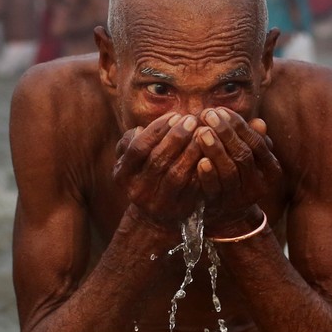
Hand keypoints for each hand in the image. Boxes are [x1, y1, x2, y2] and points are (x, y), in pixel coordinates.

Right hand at [113, 112, 203, 226]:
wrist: (154, 216)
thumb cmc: (144, 175)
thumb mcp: (130, 161)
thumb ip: (130, 141)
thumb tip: (139, 129)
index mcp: (122, 175)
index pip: (138, 148)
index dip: (156, 130)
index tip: (174, 115)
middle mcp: (138, 191)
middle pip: (158, 160)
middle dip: (176, 137)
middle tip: (191, 119)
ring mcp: (158, 203)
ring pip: (176, 174)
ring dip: (191, 151)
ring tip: (202, 132)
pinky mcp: (179, 209)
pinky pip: (193, 186)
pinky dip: (201, 168)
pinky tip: (210, 152)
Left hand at [193, 107, 280, 226]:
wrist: (228, 218)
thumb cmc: (238, 178)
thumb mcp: (250, 160)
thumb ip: (252, 141)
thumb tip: (259, 122)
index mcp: (270, 171)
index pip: (256, 143)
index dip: (239, 125)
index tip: (221, 110)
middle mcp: (258, 185)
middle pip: (243, 155)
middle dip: (225, 132)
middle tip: (208, 114)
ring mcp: (238, 198)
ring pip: (229, 171)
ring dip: (215, 149)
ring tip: (201, 131)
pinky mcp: (219, 207)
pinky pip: (214, 189)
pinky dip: (207, 175)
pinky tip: (199, 160)